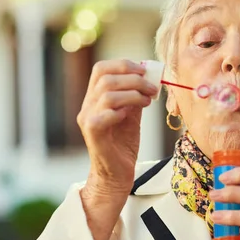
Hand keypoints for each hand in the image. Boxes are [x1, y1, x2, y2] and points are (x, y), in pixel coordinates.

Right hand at [77, 60, 158, 239]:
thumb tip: (148, 77)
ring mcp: (87, 119)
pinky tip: (132, 116)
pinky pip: (104, 114)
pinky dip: (121, 110)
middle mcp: (87, 105)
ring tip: (148, 101)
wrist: (116, 174)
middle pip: (105, 77)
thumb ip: (135, 96)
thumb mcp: (132, 115)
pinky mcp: (92, 133)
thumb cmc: (123, 145)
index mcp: (95, 98)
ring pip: (107, 94)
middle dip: (133, 78)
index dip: (123, 64)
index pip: (101, 69)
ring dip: (133, 93)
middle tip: (152, 87)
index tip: (145, 70)